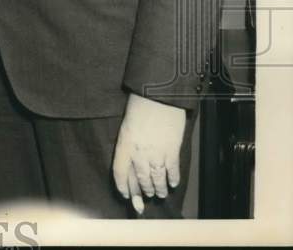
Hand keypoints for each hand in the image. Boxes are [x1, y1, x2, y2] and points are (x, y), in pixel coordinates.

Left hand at [112, 92, 185, 214]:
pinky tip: (173, 184)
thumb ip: (129, 144)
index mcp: (124, 145)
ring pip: (156, 178)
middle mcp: (138, 153)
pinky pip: (172, 170)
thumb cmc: (139, 105)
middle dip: (143, 191)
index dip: (123, 187)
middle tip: (146, 197)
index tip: (126, 196)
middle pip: (139, 179)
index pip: (119, 172)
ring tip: (159, 194)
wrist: (158, 96)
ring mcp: (156, 153)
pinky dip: (173, 179)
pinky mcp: (172, 150)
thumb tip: (133, 160)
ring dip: (158, 188)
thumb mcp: (127, 126)